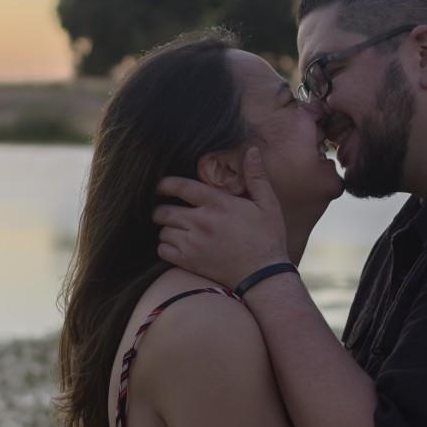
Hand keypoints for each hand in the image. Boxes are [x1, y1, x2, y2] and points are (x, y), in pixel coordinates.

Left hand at [154, 148, 289, 288]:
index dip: (164, 184)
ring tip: (174, 230)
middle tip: (165, 212)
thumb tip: (252, 150)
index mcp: (217, 203)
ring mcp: (193, 242)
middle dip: (161, 210)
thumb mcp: (267, 204)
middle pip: (163, 211)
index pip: (180, 187)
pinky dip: (165, 247)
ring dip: (165, 229)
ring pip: (162, 231)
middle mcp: (201, 221)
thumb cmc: (267, 238)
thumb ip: (256, 176)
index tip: (159, 186)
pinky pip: (163, 250)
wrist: (263, 275)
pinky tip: (176, 246)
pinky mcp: (189, 261)